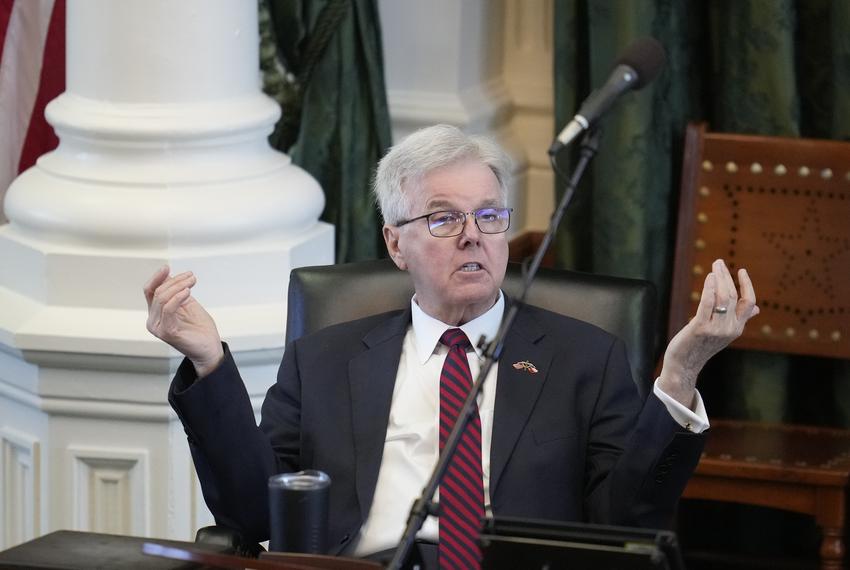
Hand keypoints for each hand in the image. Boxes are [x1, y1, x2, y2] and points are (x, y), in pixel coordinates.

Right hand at [143, 265, 223, 376]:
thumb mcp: (187, 303)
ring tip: (192, 281)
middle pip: (158, 292)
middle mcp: (153, 320)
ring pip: (162, 298)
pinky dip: (177, 297)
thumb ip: (176, 292)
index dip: (157, 277)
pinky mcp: (166, 332)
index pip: (150, 291)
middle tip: (191, 277)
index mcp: (156, 313)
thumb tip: (169, 275)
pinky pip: (168, 309)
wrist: (209, 347)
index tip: (167, 267)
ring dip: (178, 286)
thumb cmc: (199, 327)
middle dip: (175, 281)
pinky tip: (187, 291)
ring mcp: (158, 327)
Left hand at [658, 259, 759, 406]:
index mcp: (737, 328)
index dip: (747, 285)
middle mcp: (730, 328)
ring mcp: (716, 329)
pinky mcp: (701, 328)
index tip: (741, 270)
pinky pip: (708, 305)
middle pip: (734, 296)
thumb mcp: (723, 332)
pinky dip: (710, 289)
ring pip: (723, 298)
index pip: (749, 303)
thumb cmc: (701, 345)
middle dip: (727, 277)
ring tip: (714, 267)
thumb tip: (757, 309)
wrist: (685, 365)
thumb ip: (739, 319)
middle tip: (719, 263)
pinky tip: (709, 278)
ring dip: (719, 279)